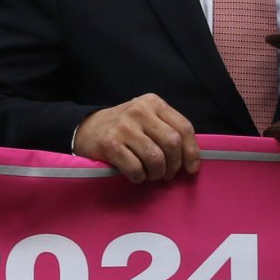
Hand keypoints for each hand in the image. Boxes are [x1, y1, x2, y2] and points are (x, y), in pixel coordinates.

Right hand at [73, 94, 201, 183]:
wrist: (87, 128)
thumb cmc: (124, 128)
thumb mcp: (147, 118)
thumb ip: (167, 129)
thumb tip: (190, 158)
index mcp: (153, 103)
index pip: (184, 127)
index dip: (192, 151)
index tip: (191, 169)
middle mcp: (140, 111)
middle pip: (172, 143)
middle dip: (174, 165)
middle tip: (167, 174)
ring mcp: (124, 127)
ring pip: (155, 158)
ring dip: (157, 173)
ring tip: (152, 175)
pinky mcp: (110, 144)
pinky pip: (136, 168)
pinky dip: (140, 177)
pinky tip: (136, 175)